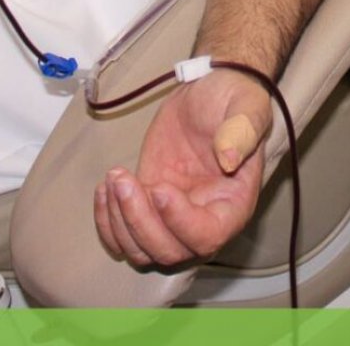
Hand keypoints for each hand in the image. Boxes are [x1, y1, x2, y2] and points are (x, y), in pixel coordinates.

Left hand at [94, 68, 272, 267]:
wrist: (207, 96)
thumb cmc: (232, 100)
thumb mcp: (245, 106)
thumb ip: (242, 131)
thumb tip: (230, 158)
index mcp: (234, 203)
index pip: (208, 236)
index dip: (179, 222)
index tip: (159, 188)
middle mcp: (205, 221)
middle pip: (170, 252)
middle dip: (140, 222)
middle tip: (124, 180)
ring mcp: (173, 218)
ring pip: (142, 251)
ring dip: (120, 222)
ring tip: (115, 177)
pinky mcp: (147, 208)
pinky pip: (123, 238)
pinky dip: (106, 223)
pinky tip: (104, 188)